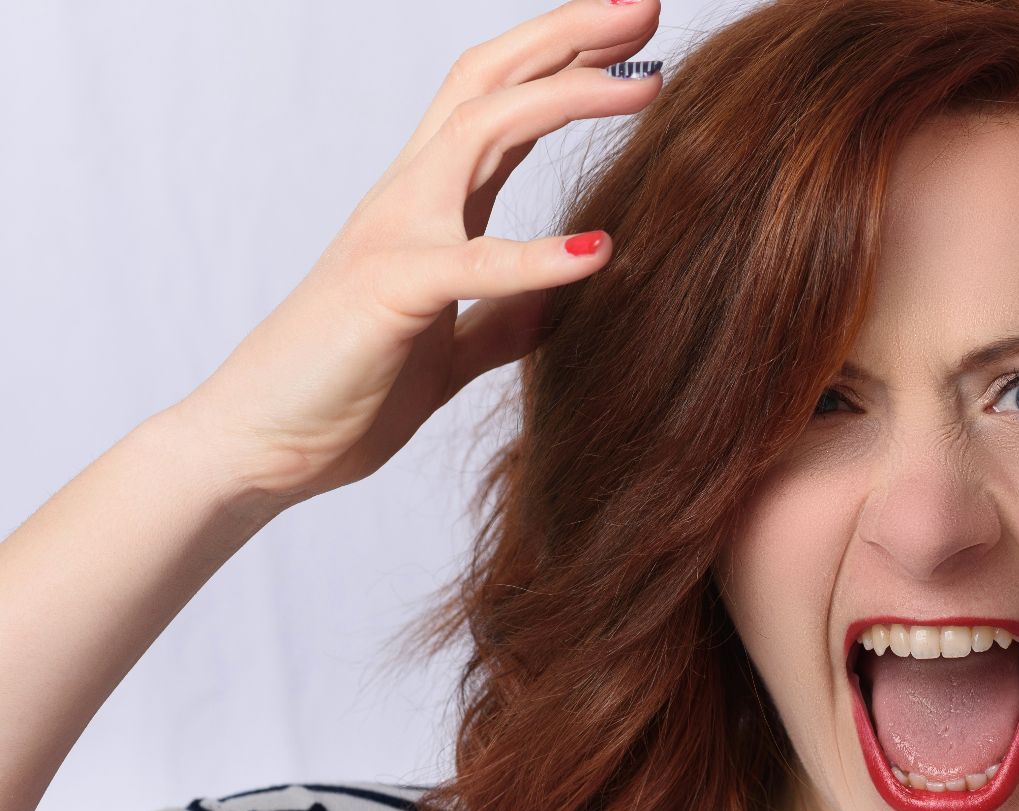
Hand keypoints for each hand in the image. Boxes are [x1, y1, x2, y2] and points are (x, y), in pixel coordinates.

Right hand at [166, 0, 663, 508]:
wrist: (258, 446)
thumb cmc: (341, 389)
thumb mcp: (448, 348)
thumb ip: (503, 317)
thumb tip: (565, 299)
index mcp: (427, 205)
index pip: (501, 102)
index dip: (567, 59)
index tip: (636, 36)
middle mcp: (410, 199)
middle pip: (490, 81)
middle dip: (569, 36)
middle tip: (645, 2)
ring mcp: (395, 235)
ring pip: (482, 131)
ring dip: (568, 99)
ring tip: (648, 89)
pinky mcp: (389, 294)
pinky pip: (471, 265)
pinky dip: (538, 257)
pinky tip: (600, 250)